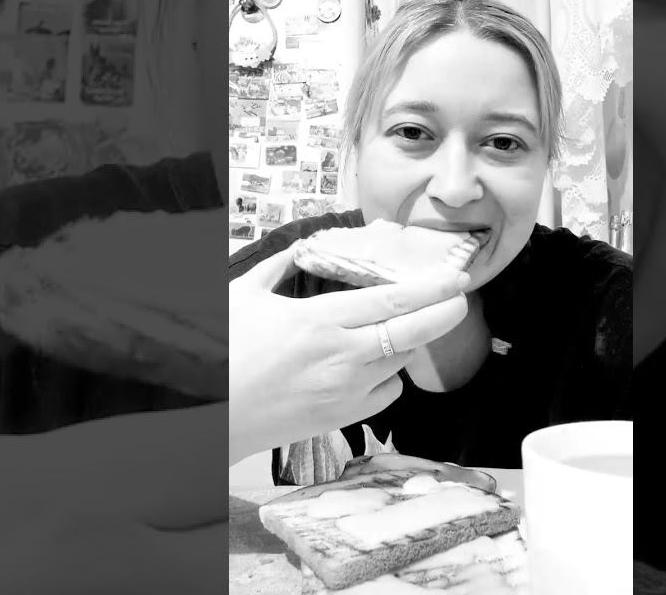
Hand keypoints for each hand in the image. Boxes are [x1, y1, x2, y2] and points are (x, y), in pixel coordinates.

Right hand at [0, 254, 226, 594]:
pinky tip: (131, 559)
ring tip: (178, 529)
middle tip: (217, 485)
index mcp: (48, 487)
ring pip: (200, 592)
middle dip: (235, 514)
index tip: (260, 396)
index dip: (244, 423)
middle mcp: (89, 564)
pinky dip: (159, 588)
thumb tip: (15, 270)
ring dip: (206, 562)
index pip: (202, 449)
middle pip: (225, 543)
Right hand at [229, 248, 468, 463]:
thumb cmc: (218, 354)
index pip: (393, 300)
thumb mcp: (242, 296)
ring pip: (401, 362)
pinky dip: (391, 376)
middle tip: (461, 299)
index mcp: (319, 320)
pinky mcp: (342, 419)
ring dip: (411, 341)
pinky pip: (387, 394)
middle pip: (413, 333)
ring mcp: (345, 392)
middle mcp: (342, 357)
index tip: (457, 278)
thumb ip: (277, 266)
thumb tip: (299, 246)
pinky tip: (379, 363)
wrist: (204, 419)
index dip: (432, 289)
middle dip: (445, 313)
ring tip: (408, 325)